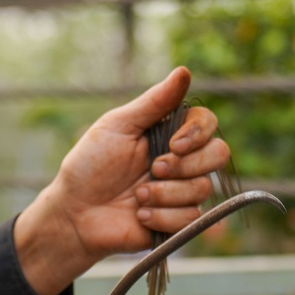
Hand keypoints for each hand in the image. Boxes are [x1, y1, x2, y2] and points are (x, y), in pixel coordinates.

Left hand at [14, 67, 232, 294]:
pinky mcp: (179, 222)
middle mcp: (182, 160)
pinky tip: (140, 216)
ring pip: (203, 189)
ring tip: (137, 198)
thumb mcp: (117, 126)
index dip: (198, 133)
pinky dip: (163, 217)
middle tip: (154, 170)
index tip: (173, 144)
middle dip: (186, 165)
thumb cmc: (91, 164)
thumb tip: (184, 71)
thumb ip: (154, 102)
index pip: (207, 122)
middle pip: (219, 154)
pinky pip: (191, 219)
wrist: (74, 213)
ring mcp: (182, 192)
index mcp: (169, 132)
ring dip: (166, 194)